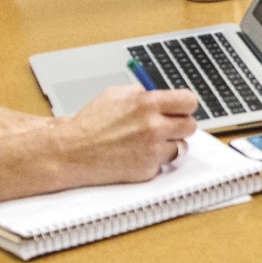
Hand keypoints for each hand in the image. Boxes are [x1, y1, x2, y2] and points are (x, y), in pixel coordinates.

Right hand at [55, 84, 199, 184]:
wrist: (71, 152)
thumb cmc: (90, 124)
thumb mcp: (115, 95)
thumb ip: (142, 93)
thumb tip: (162, 95)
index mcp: (147, 103)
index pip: (189, 101)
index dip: (185, 105)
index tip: (180, 109)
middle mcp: (153, 126)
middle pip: (190, 125)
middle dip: (180, 125)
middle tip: (166, 126)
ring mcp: (151, 150)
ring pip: (181, 146)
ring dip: (170, 144)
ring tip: (149, 141)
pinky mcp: (147, 169)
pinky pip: (164, 163)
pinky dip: (155, 160)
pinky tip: (137, 154)